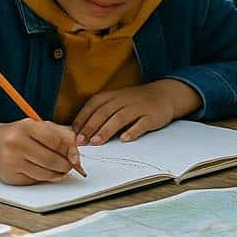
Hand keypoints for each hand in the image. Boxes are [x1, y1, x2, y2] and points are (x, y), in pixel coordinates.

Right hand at [0, 119, 82, 184]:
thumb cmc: (23, 134)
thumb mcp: (43, 127)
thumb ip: (63, 136)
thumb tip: (76, 156)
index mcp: (27, 126)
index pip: (56, 141)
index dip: (69, 150)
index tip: (75, 156)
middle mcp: (16, 143)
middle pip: (51, 160)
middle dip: (65, 165)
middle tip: (70, 165)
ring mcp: (10, 161)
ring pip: (44, 174)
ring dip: (57, 174)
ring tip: (60, 169)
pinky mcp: (9, 177)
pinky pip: (34, 181)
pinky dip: (43, 178)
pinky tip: (43, 171)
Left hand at [73, 79, 200, 145]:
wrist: (164, 94)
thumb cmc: (135, 102)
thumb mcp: (117, 101)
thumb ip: (101, 112)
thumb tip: (79, 131)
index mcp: (113, 96)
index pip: (93, 105)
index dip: (82, 118)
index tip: (72, 134)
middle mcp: (124, 99)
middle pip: (104, 112)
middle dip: (91, 126)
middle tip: (81, 141)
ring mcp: (138, 107)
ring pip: (120, 117)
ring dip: (107, 130)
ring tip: (97, 142)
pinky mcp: (152, 115)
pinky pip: (141, 123)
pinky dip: (133, 131)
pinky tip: (125, 139)